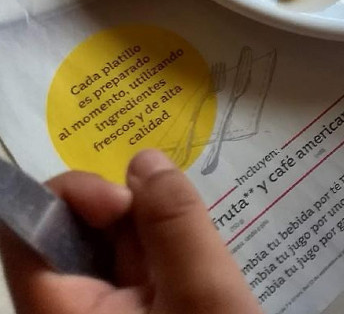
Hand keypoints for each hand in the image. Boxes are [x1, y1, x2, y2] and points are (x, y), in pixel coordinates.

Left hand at [0, 150, 260, 313]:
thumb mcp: (205, 298)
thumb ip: (174, 223)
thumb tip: (146, 161)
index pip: (23, 233)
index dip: (67, 196)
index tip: (124, 200)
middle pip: (69, 238)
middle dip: (125, 217)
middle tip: (177, 229)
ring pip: (106, 257)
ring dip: (151, 241)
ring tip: (196, 263)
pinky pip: (130, 283)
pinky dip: (162, 265)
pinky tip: (195, 278)